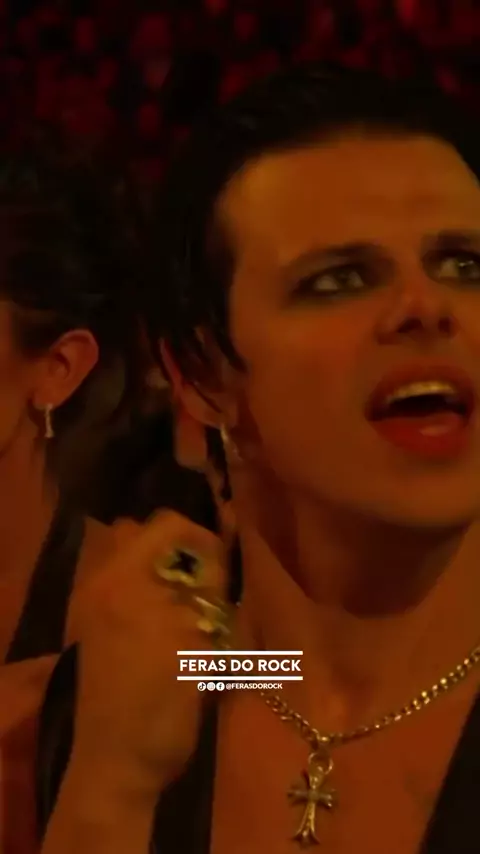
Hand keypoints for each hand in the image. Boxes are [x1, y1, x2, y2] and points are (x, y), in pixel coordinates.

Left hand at [69, 510, 229, 798]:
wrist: (119, 764)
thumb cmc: (162, 708)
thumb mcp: (197, 643)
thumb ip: (209, 589)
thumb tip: (226, 547)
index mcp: (122, 580)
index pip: (166, 525)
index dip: (204, 538)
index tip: (226, 571)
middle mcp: (103, 582)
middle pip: (148, 536)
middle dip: (184, 551)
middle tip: (210, 584)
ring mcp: (96, 604)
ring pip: (140, 560)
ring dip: (170, 571)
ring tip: (194, 604)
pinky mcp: (98, 625)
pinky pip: (128, 586)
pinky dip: (153, 592)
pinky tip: (174, 624)